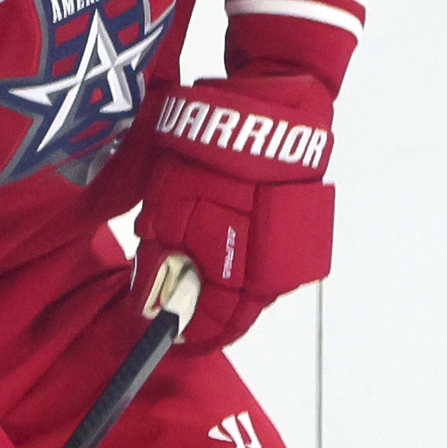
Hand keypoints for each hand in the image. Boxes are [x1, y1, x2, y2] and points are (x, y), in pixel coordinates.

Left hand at [133, 75, 334, 349]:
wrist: (265, 112)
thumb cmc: (212, 160)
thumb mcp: (167, 213)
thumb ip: (159, 266)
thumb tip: (147, 310)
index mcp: (240, 279)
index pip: (209, 330)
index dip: (180, 334)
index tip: (155, 333)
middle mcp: (271, 277)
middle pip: (233, 316)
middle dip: (201, 315)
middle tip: (169, 303)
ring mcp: (290, 255)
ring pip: (251, 291)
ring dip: (222, 290)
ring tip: (190, 273)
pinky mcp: (300, 232)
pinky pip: (266, 264)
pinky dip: (242, 265)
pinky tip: (220, 249)